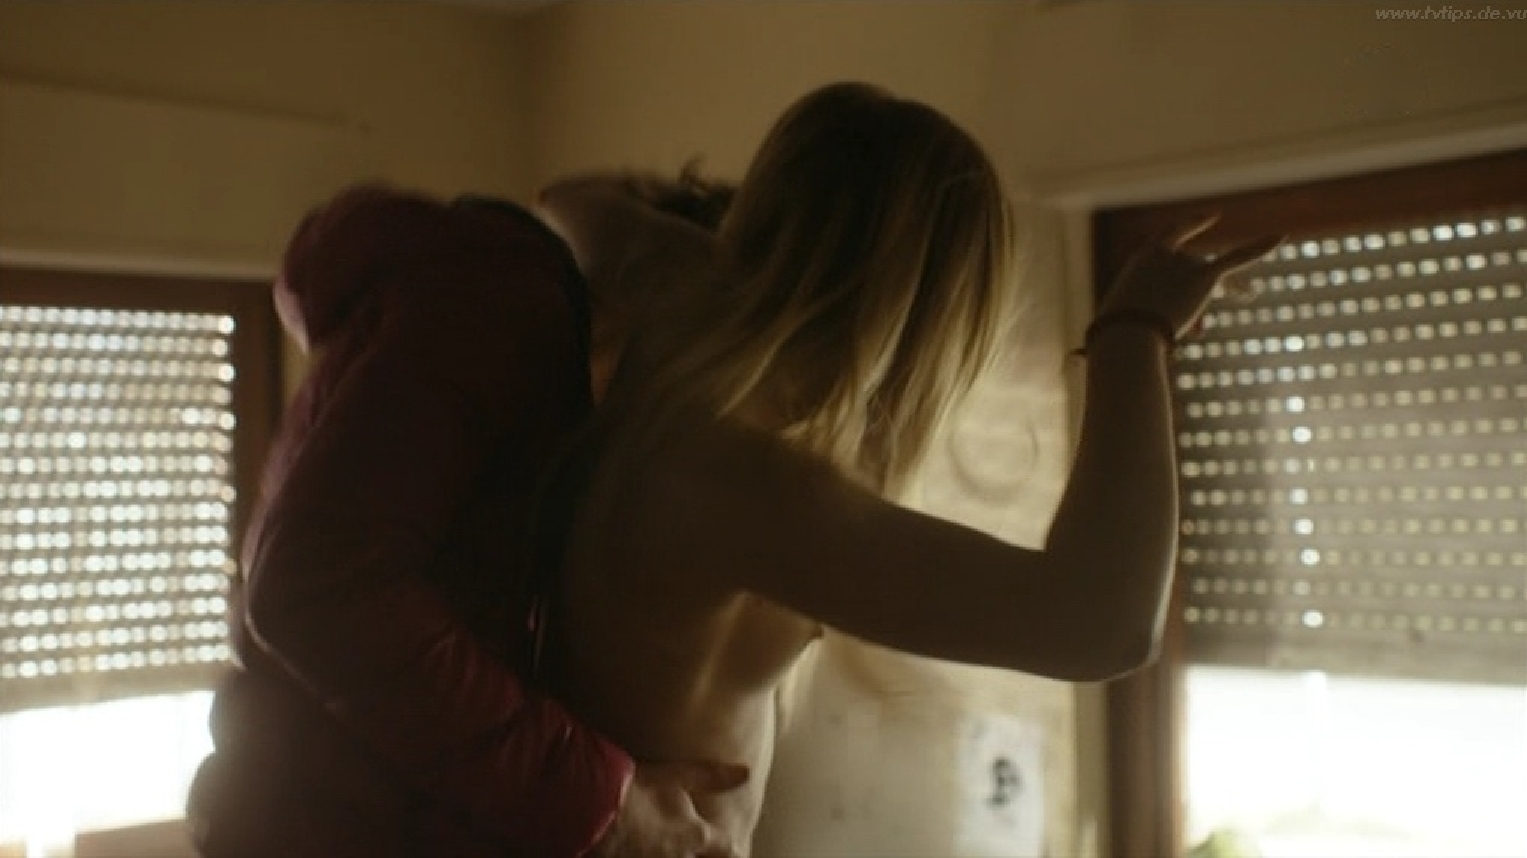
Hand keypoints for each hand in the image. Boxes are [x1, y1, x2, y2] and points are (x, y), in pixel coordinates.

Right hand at [590, 759, 749, 857]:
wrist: (592, 806)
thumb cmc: (636, 788)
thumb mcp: (677, 775)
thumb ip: (711, 777)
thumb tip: (745, 772)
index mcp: (694, 836)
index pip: (725, 850)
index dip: (734, 852)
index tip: (741, 853)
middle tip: (695, 850)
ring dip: (668, 855)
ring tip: (662, 850)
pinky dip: (640, 857)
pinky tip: (634, 853)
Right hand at [1099, 215, 1284, 339]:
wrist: (1127, 333)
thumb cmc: (1119, 331)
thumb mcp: (1129, 316)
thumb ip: (1149, 310)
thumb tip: (1159, 326)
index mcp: (1144, 256)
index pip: (1171, 236)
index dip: (1193, 224)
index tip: (1212, 215)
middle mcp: (1167, 253)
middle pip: (1195, 272)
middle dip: (1196, 302)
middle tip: (1197, 330)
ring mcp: (1187, 263)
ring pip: (1213, 283)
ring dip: (1206, 311)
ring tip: (1201, 330)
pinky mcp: (1205, 277)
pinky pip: (1237, 259)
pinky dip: (1259, 247)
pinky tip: (1280, 237)